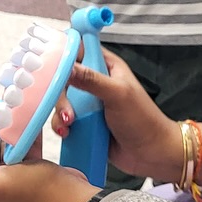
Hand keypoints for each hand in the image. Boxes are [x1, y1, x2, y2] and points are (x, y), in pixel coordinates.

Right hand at [64, 49, 182, 181]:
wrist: (150, 154)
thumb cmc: (143, 120)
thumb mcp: (118, 94)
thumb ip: (92, 79)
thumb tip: (67, 66)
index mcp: (106, 66)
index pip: (79, 48)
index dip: (64, 52)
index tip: (51, 63)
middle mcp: (94, 81)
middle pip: (64, 76)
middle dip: (61, 93)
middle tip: (68, 110)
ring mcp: (87, 102)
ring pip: (60, 99)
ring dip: (60, 112)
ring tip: (70, 125)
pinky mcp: (83, 121)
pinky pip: (63, 118)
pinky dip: (61, 125)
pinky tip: (68, 132)